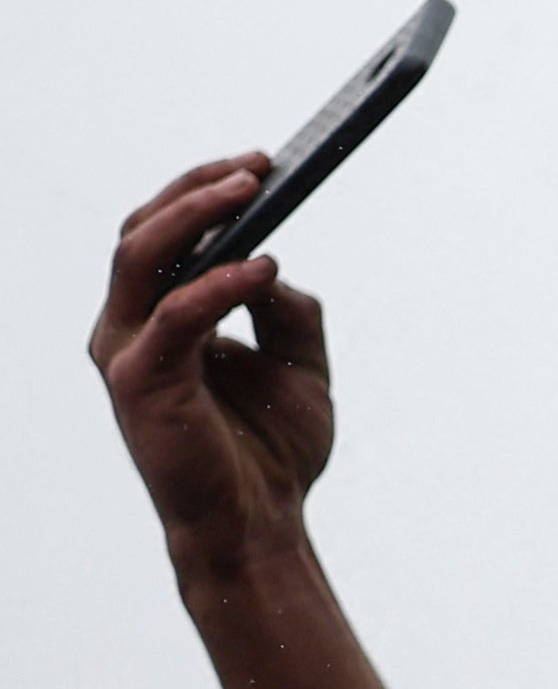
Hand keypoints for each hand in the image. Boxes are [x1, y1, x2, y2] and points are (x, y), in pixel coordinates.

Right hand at [95, 160, 333, 576]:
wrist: (260, 524)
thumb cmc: (270, 451)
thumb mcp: (298, 367)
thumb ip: (288, 313)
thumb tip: (274, 262)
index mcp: (160, 319)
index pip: (164, 235)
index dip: (204, 193)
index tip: (260, 164)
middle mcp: (130, 327)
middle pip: (143, 231)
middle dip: (197, 190)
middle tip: (256, 166)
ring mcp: (126, 351)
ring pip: (142, 256)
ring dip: (196, 215)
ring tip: (250, 190)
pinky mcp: (139, 381)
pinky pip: (177, 315)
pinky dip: (219, 284)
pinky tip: (263, 268)